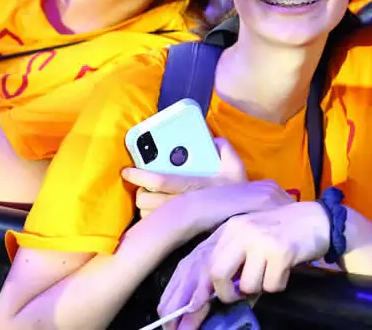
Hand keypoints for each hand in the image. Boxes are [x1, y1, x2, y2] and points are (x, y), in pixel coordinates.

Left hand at [121, 137, 246, 217]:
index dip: (140, 175)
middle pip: (147, 201)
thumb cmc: (236, 191)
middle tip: (141, 184)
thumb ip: (223, 148)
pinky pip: (155, 226)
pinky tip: (156, 210)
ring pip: (148, 215)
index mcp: (195, 185)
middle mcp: (186, 205)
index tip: (127, 171)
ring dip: (145, 205)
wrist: (244, 218)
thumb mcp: (235, 166)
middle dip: (139, 192)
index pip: (161, 181)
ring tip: (148, 196)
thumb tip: (211, 140)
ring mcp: (181, 221)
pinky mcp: (179, 231)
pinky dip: (151, 219)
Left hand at [158, 201, 330, 326]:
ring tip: (272, 270)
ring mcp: (260, 239)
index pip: (200, 261)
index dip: (189, 290)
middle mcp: (240, 230)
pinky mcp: (280, 251)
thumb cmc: (283, 232)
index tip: (184, 313)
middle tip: (240, 295)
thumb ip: (230, 258)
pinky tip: (286, 268)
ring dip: (260, 285)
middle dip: (226, 293)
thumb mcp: (250, 237)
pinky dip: (279, 283)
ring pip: (247, 285)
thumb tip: (210, 294)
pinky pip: (271, 285)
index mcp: (229, 228)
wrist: (319, 219)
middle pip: (216, 274)